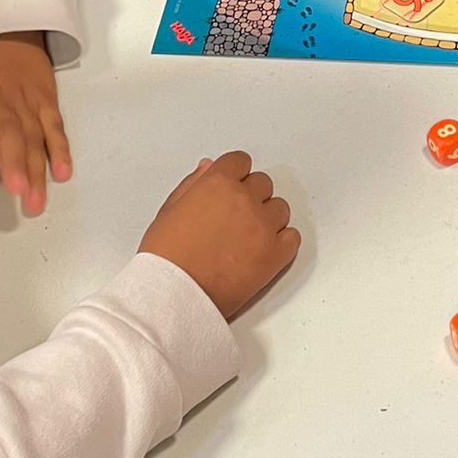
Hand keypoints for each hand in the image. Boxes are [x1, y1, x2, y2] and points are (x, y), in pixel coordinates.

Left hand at [0, 30, 71, 216]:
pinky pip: (55, 127)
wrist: (7, 27)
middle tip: (19, 192)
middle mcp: (0, 105)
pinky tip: (63, 172)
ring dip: (38, 168)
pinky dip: (60, 149)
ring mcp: (28, 103)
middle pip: (9, 136)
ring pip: (34, 138)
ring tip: (37, 198)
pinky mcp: (47, 101)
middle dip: (16, 165)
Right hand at [139, 150, 300, 319]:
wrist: (173, 296)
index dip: (234, 175)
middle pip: (262, 183)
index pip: (240, 161)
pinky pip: (292, 237)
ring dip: (266, 218)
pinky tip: (262, 251)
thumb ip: (193, 183)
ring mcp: (263, 227)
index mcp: (218, 183)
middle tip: (234, 218)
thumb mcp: (169, 210)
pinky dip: (281, 242)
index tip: (231, 187)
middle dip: (250, 196)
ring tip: (246, 238)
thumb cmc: (165, 258)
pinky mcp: (275, 255)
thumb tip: (209, 166)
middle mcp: (245, 199)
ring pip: (280, 208)